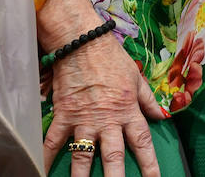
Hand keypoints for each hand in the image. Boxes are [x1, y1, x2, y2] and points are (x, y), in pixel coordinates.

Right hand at [42, 36, 165, 176]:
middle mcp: (107, 120)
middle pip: (114, 156)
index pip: (142, 142)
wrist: (82, 41)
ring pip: (84, 156)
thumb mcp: (136, 77)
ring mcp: (84, 119)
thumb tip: (162, 117)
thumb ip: (148, 100)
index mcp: (128, 110)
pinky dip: (46, 157)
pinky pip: (54, 140)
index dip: (149, 165)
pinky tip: (41, 170)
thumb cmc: (111, 57)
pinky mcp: (64, 114)